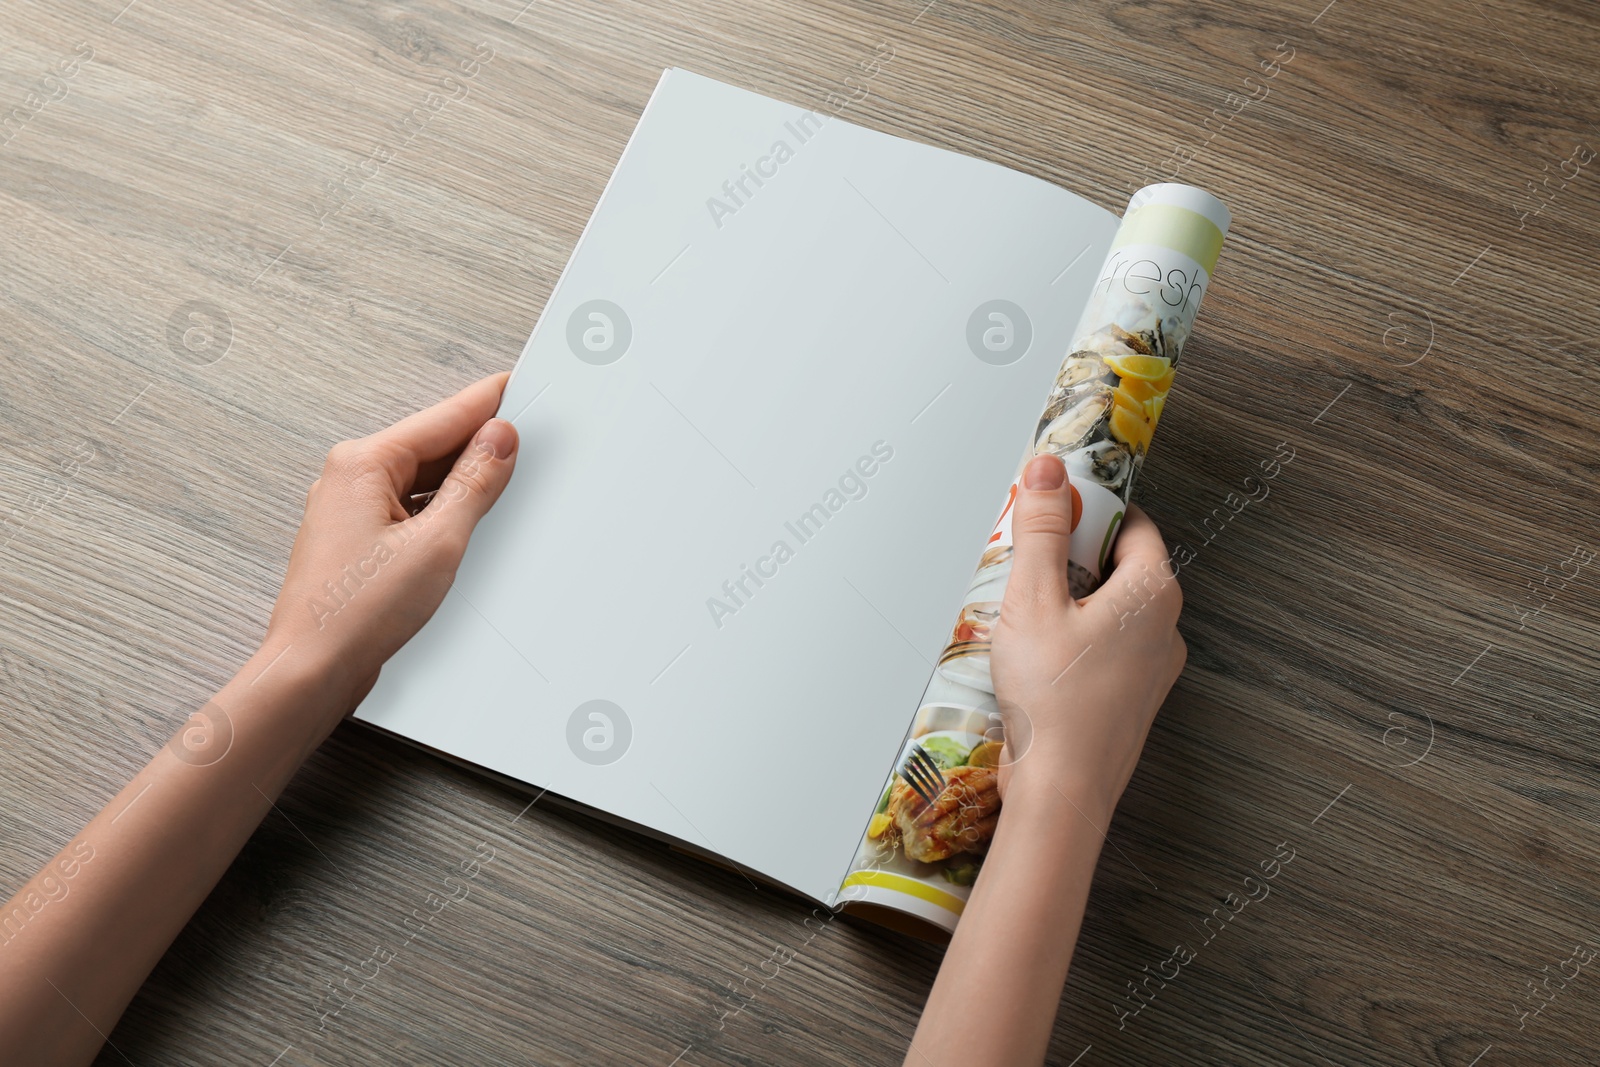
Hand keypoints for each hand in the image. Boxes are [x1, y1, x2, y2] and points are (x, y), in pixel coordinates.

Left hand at [263, 373, 519, 714]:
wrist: (313, 669)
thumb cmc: (354, 613)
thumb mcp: (438, 541)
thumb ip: (474, 483)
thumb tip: (498, 441)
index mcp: (362, 464)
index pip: (442, 418)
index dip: (488, 403)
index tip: (519, 387)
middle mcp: (349, 478)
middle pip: (432, 447)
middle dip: (478, 448)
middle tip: (524, 445)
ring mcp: (350, 509)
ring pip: (422, 480)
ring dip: (460, 485)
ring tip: (500, 490)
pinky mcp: (358, 540)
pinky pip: (410, 508)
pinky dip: (441, 512)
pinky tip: (465, 525)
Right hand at [990, 452, 1185, 824]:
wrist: (1062, 789)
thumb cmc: (1055, 702)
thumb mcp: (1033, 599)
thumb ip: (1041, 529)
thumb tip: (1051, 470)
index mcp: (1153, 593)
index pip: (1132, 523)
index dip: (1089, 510)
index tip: (1052, 508)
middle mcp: (1164, 628)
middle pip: (1118, 565)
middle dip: (1070, 556)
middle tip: (1026, 563)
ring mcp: (1151, 668)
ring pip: (1109, 610)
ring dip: (1068, 601)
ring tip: (1022, 614)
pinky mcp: (1128, 698)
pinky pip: (1102, 649)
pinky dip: (1071, 640)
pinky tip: (1033, 656)